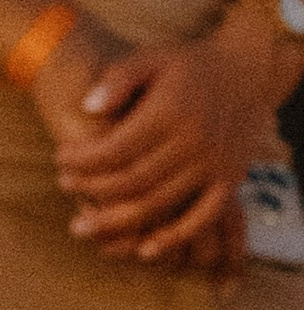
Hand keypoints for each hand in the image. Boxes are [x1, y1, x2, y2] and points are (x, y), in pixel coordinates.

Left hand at [47, 20, 282, 270]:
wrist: (249, 70)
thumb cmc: (189, 66)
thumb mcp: (151, 58)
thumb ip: (118, 79)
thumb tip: (87, 108)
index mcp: (171, 112)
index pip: (115, 148)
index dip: (82, 160)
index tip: (60, 157)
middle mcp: (195, 142)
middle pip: (132, 181)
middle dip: (92, 189)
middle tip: (64, 186)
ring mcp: (215, 165)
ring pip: (159, 204)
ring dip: (117, 221)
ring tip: (83, 225)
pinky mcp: (231, 181)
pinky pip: (202, 218)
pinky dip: (174, 238)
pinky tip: (144, 251)